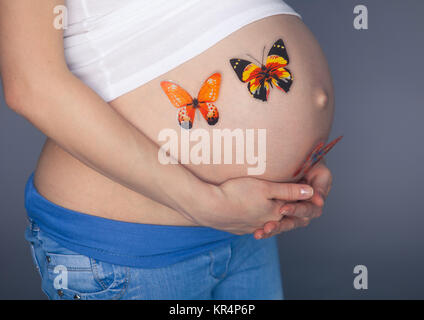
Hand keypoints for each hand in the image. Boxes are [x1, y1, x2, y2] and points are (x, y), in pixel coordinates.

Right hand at [198, 177, 314, 234]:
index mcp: (275, 213)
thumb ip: (288, 191)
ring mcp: (249, 228)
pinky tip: (250, 214)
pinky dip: (255, 220)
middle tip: (289, 202)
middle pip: (282, 220)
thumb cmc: (237, 193)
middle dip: (288, 212)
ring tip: (270, 209)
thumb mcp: (265, 187)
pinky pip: (251, 225)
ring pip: (266, 223)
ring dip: (271, 218)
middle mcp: (264, 224)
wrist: (209, 208)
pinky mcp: (237, 229)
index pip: (294, 209)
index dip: (300, 201)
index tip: (302, 191)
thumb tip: (311, 193)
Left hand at [253, 161, 332, 238]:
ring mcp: (292, 211)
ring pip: (285, 224)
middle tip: (269, 226)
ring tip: (261, 231)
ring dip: (274, 229)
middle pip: (295, 221)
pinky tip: (256, 233)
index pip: (308, 210)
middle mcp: (304, 209)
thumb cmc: (311, 161)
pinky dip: (266, 229)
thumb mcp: (318, 170)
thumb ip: (319, 185)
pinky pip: (274, 222)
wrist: (294, 156)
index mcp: (315, 201)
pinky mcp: (280, 212)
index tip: (283, 209)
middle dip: (281, 224)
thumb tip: (319, 201)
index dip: (296, 210)